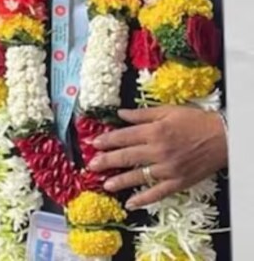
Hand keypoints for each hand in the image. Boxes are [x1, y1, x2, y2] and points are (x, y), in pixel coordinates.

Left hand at [88, 106, 226, 208]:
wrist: (223, 138)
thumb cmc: (195, 121)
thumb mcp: (167, 111)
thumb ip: (141, 114)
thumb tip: (119, 113)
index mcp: (154, 131)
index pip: (124, 137)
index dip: (107, 140)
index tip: (93, 143)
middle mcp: (158, 151)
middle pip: (127, 156)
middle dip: (107, 161)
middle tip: (91, 166)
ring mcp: (168, 169)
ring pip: (139, 176)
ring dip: (120, 181)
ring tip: (105, 184)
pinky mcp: (178, 182)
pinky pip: (158, 193)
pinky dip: (143, 199)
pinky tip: (130, 203)